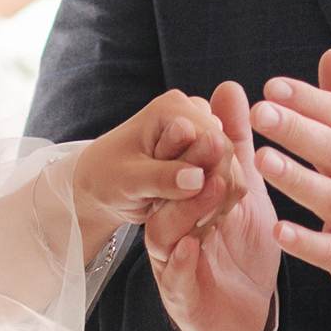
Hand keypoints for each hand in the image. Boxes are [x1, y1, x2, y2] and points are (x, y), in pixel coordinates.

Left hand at [73, 90, 232, 258]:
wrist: (99, 185)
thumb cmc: (105, 177)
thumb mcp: (128, 180)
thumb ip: (162, 178)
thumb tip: (198, 178)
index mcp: (172, 108)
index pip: (214, 143)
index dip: (208, 180)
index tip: (191, 214)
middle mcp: (192, 114)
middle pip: (226, 156)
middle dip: (211, 191)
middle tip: (188, 221)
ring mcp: (201, 134)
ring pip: (231, 171)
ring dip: (214, 200)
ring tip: (188, 221)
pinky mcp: (205, 155)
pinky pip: (227, 181)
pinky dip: (214, 202)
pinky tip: (194, 217)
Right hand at [146, 81, 279, 330]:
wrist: (246, 314)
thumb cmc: (241, 248)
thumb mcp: (244, 189)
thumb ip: (236, 143)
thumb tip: (229, 87)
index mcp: (185, 198)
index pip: (179, 164)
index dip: (191, 141)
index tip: (211, 119)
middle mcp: (172, 226)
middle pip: (166, 192)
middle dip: (187, 168)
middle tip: (216, 144)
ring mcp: (171, 260)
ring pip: (164, 231)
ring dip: (186, 208)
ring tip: (211, 189)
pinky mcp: (180, 295)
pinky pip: (174, 277)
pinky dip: (181, 261)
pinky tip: (195, 245)